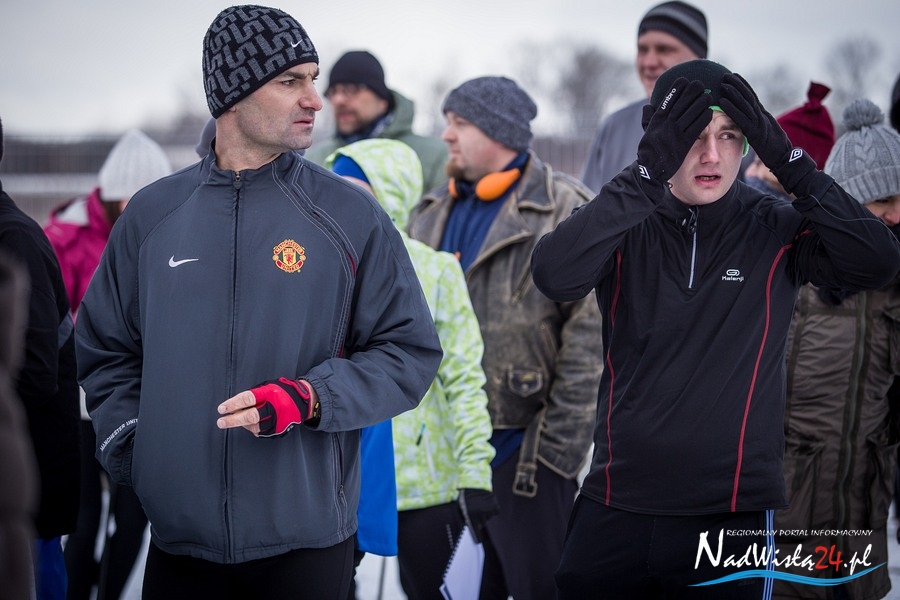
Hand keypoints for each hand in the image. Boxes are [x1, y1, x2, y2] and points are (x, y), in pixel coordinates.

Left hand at [217, 378, 318, 436]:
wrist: (303, 401)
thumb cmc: (282, 391)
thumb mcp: (268, 386)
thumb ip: (254, 394)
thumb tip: (236, 404)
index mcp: (270, 393)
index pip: (248, 399)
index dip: (233, 404)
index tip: (222, 409)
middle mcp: (274, 407)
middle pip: (251, 416)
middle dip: (233, 420)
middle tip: (221, 422)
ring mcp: (277, 420)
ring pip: (255, 426)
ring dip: (242, 425)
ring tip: (235, 421)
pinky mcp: (279, 430)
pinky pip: (261, 432)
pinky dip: (252, 429)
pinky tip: (249, 424)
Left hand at [458, 488, 499, 542]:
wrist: (475, 482)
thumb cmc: (465, 496)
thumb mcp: (460, 508)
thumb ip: (462, 520)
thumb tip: (464, 530)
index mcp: (471, 516)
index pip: (476, 532)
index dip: (477, 537)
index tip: (477, 541)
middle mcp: (481, 514)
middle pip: (482, 524)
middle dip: (478, 521)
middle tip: (475, 512)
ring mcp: (489, 510)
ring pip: (487, 518)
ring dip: (484, 514)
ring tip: (479, 505)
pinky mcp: (495, 506)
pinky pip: (494, 512)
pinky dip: (491, 510)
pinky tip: (486, 504)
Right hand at [637, 77, 711, 186]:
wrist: (650, 170)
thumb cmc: (648, 151)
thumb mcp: (645, 133)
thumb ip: (648, 119)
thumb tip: (647, 107)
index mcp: (657, 121)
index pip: (668, 101)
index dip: (676, 90)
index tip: (684, 80)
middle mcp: (666, 125)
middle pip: (681, 104)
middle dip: (691, 93)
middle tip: (700, 83)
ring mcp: (675, 134)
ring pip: (690, 114)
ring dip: (700, 103)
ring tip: (708, 96)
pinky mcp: (684, 143)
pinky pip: (696, 128)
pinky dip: (703, 119)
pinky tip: (710, 112)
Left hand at [719, 73, 815, 194]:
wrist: (784, 159)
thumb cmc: (774, 150)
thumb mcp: (764, 134)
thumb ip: (757, 125)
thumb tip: (748, 120)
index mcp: (763, 116)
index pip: (753, 97)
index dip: (744, 86)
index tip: (734, 77)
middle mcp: (761, 116)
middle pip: (748, 97)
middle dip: (737, 85)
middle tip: (726, 75)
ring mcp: (759, 123)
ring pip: (745, 104)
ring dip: (734, 93)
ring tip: (723, 83)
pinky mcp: (755, 132)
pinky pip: (741, 118)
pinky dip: (732, 109)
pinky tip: (722, 102)